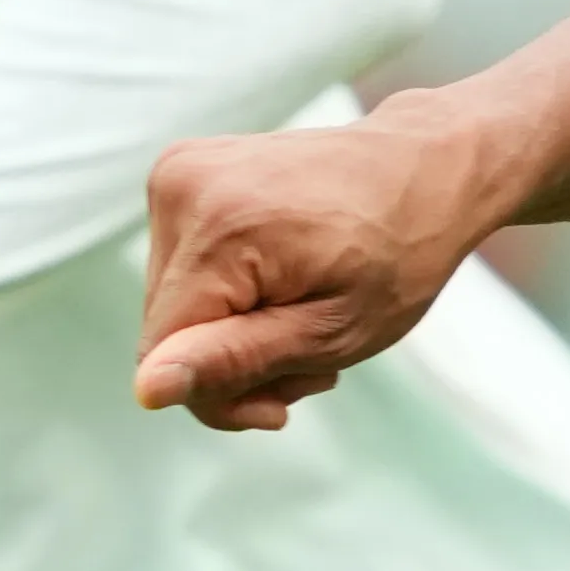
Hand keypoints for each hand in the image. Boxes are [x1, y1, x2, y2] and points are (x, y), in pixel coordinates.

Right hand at [136, 103, 519, 432]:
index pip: (163, 353)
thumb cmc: (396, 254)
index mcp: (218, 228)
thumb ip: (233, 361)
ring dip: (232, 330)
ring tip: (304, 315)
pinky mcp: (181, 172)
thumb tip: (148, 388)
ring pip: (171, 303)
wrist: (421, 167)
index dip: (217, 394)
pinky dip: (228, 291)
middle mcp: (182, 187)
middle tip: (309, 354)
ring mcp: (177, 172)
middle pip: (164, 328)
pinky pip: (181, 267)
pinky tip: (281, 283)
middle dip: (231, 362)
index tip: (283, 403)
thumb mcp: (331, 332)